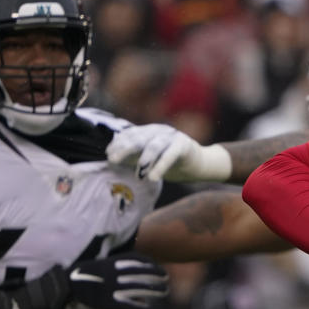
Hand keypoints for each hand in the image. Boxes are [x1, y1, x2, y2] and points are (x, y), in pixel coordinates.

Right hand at [68, 252, 167, 308]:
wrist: (58, 289)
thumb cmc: (72, 277)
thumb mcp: (89, 265)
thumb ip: (103, 264)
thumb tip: (110, 263)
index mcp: (109, 262)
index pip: (135, 260)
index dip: (149, 263)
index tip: (157, 266)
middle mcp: (113, 273)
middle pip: (142, 273)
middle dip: (156, 275)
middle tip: (166, 278)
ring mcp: (112, 288)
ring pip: (140, 288)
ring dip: (155, 290)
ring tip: (165, 291)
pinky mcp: (108, 303)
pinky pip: (129, 306)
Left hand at [106, 124, 231, 182]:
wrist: (200, 164)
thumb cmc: (171, 162)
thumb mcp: (150, 159)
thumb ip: (134, 156)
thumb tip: (112, 158)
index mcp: (150, 131)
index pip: (131, 134)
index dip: (118, 143)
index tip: (108, 153)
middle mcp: (160, 131)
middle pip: (139, 138)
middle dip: (124, 149)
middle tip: (113, 160)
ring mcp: (173, 136)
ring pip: (155, 146)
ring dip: (144, 160)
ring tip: (138, 175)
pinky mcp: (184, 145)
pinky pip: (170, 155)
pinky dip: (161, 166)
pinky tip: (153, 178)